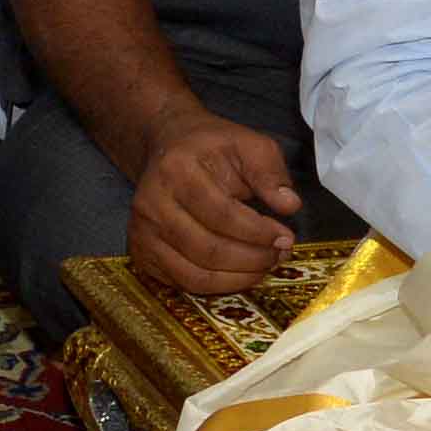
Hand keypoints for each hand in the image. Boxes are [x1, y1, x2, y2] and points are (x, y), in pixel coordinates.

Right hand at [124, 112, 305, 298]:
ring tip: (263, 266)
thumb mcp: (248, 145)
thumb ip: (270, 173)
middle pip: (208, 250)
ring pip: (194, 275)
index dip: (258, 233)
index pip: (222, 214)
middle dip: (252, 259)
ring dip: (238, 278)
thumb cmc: (209, 148)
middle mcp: (151, 204)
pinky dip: (217, 286)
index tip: (285, 237)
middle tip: (279, 255)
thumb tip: (289, 205)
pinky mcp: (141, 253)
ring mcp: (142, 232)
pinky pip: (182, 283)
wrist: (166, 148)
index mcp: (177, 170)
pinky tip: (239, 272)